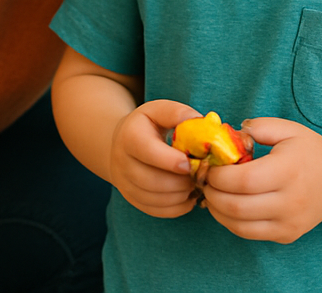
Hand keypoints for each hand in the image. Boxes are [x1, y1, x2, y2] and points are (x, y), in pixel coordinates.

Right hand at [110, 99, 202, 218]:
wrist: (122, 142)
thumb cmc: (147, 124)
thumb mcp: (159, 110)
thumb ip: (177, 113)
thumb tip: (200, 122)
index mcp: (130, 136)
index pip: (148, 152)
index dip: (171, 161)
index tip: (190, 163)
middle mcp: (122, 161)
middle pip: (150, 181)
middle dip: (179, 182)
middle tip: (198, 177)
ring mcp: (124, 183)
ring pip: (153, 199)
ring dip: (179, 195)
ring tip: (194, 185)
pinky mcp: (131, 198)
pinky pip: (155, 210)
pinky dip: (176, 208)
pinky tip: (188, 196)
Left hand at [200, 117, 321, 243]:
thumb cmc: (309, 151)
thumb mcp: (288, 129)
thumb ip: (258, 127)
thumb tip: (229, 134)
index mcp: (289, 171)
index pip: (243, 180)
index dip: (218, 175)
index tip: (209, 165)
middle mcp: (291, 202)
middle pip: (237, 206)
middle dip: (212, 193)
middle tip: (203, 179)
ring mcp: (289, 223)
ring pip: (239, 225)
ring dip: (216, 210)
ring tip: (210, 192)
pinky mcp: (287, 236)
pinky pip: (249, 233)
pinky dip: (230, 221)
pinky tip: (225, 205)